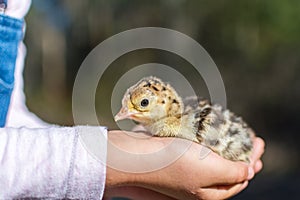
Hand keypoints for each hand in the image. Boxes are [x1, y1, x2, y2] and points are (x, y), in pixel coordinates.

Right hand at [104, 131, 264, 199]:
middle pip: (227, 171)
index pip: (239, 179)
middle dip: (242, 155)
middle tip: (252, 139)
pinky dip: (210, 144)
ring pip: (213, 162)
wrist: (137, 156)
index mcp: (208, 193)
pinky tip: (213, 135)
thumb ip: (233, 172)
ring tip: (236, 136)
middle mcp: (198, 186)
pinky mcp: (177, 160)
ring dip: (226, 149)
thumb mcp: (209, 170)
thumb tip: (249, 171)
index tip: (258, 143)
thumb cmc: (171, 162)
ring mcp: (187, 173)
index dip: (252, 162)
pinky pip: (200, 154)